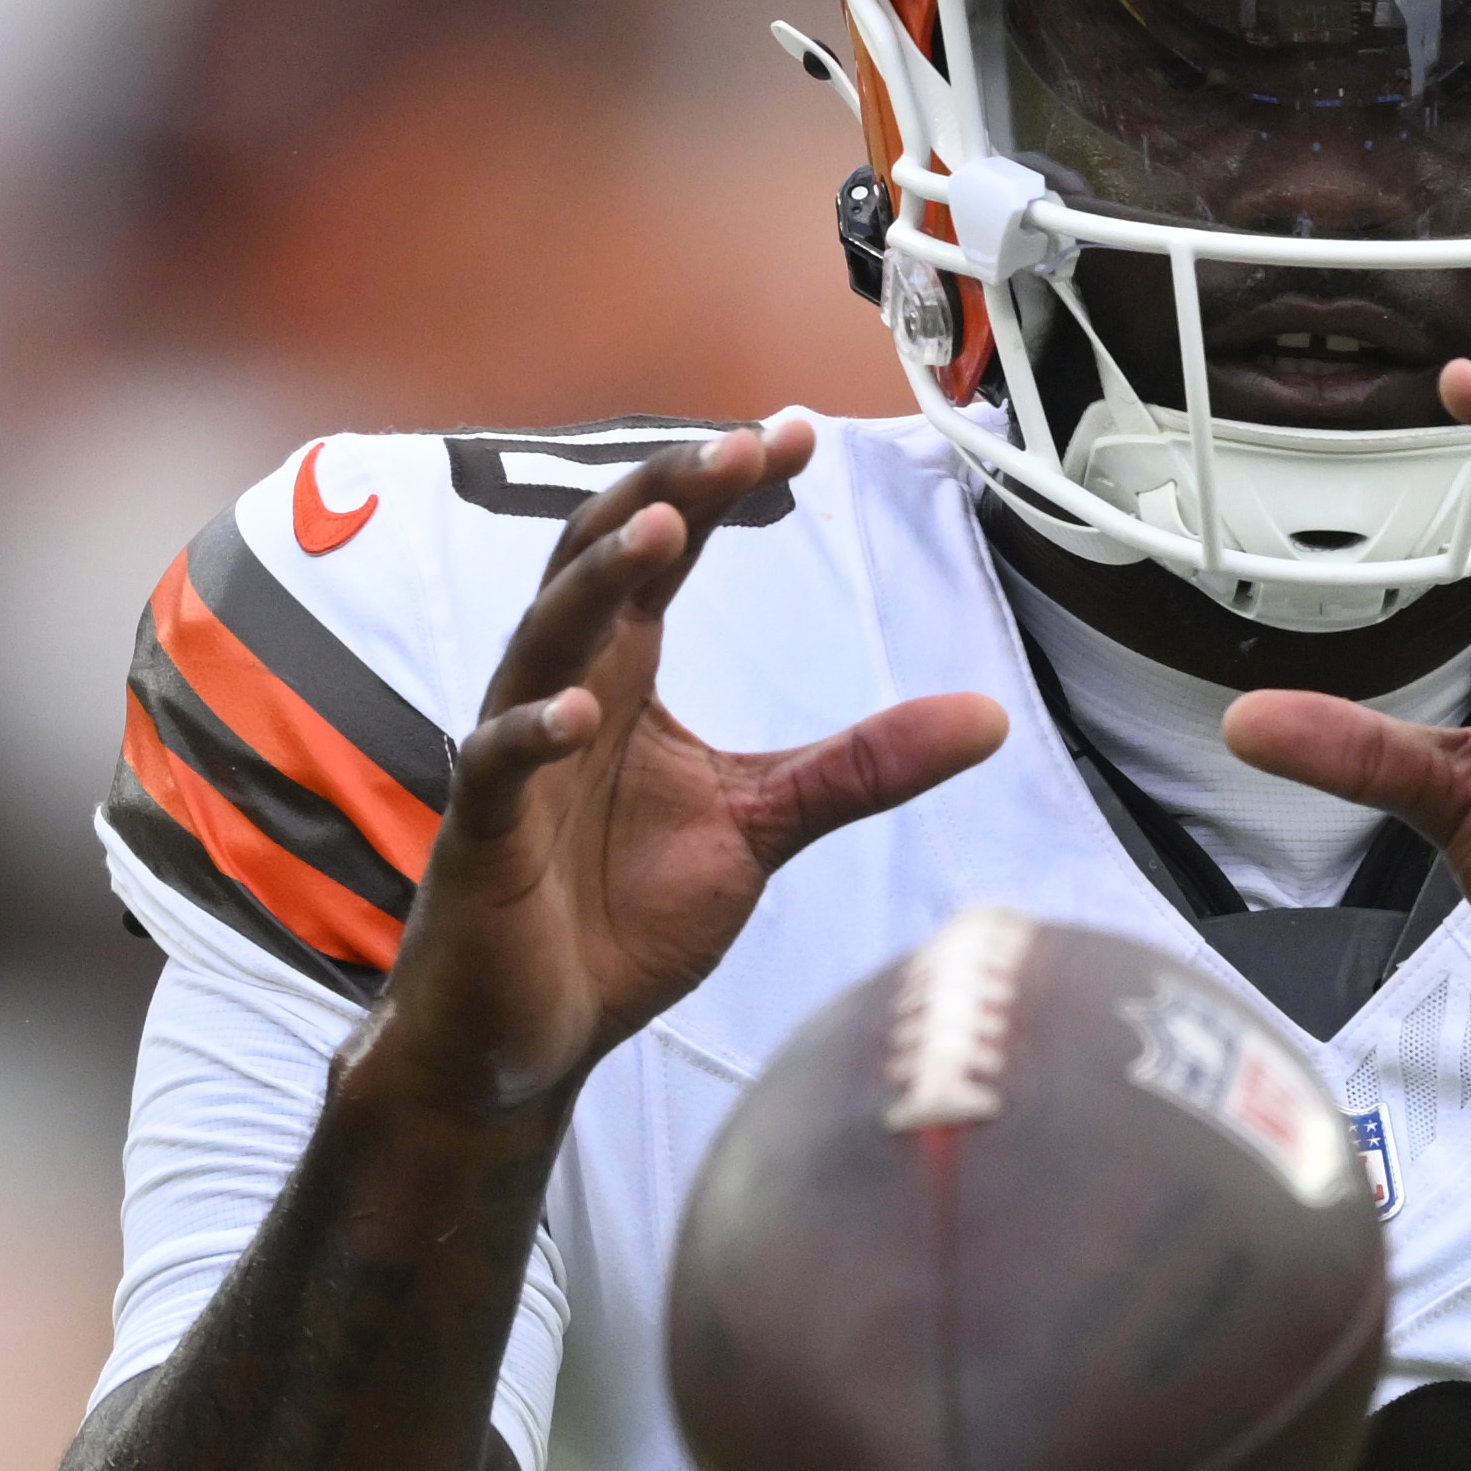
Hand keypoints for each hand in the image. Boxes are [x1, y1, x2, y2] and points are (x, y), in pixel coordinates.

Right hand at [366, 414, 1006, 1116]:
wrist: (529, 1036)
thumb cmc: (620, 918)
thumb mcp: (763, 826)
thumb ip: (859, 767)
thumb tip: (988, 717)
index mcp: (624, 675)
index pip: (664, 554)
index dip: (718, 491)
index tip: (794, 434)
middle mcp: (563, 690)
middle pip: (599, 561)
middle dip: (666, 497)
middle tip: (739, 450)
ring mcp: (515, 757)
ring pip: (541, 641)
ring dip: (597, 583)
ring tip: (662, 532)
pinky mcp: (483, 834)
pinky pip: (494, 764)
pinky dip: (530, 733)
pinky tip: (576, 711)